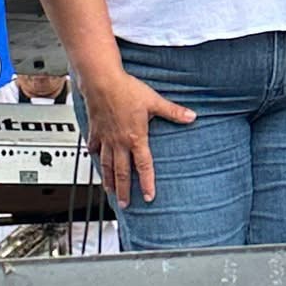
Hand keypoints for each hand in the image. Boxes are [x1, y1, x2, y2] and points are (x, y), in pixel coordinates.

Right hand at [80, 68, 195, 207]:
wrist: (101, 81)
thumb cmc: (126, 89)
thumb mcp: (154, 101)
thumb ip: (173, 111)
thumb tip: (191, 116)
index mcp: (136, 138)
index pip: (144, 166)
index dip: (147, 183)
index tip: (148, 196)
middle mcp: (119, 142)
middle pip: (122, 172)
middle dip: (124, 190)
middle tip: (125, 204)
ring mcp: (105, 138)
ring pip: (106, 164)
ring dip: (108, 179)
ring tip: (110, 191)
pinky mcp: (95, 131)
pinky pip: (94, 148)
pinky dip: (95, 156)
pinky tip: (95, 159)